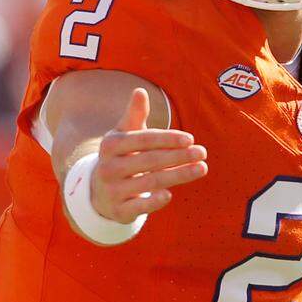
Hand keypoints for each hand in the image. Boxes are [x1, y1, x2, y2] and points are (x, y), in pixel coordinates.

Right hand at [89, 88, 207, 222]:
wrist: (99, 192)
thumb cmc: (122, 156)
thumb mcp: (124, 134)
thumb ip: (135, 115)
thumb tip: (140, 91)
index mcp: (111, 145)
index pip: (144, 140)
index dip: (168, 139)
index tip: (190, 139)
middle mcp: (108, 167)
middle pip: (150, 161)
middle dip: (179, 156)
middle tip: (202, 153)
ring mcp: (112, 190)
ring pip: (150, 182)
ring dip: (178, 175)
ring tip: (201, 168)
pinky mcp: (119, 210)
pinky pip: (138, 207)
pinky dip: (154, 201)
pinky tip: (170, 194)